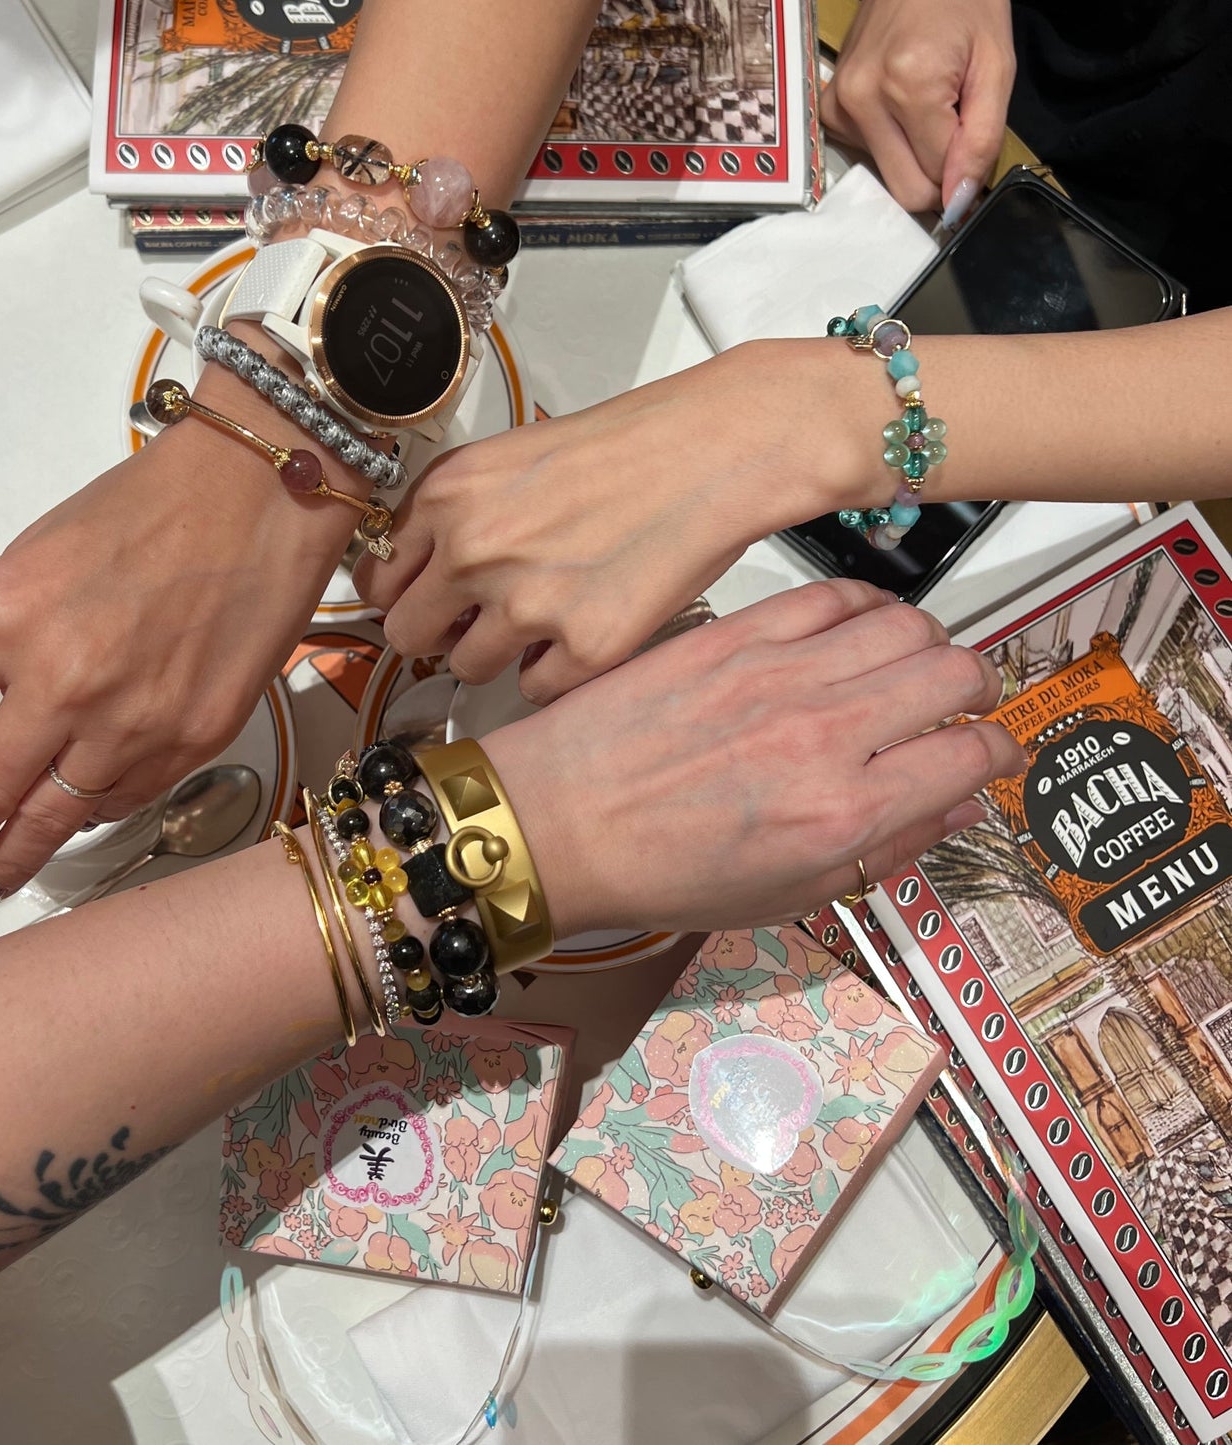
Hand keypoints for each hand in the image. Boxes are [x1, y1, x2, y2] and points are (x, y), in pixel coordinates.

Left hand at [0, 400, 354, 903]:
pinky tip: (80, 818)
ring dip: (19, 854)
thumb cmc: (154, 508)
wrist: (261, 498)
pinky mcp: (195, 739)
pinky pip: (127, 799)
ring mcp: (135, 719)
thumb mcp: (33, 559)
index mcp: (5, 618)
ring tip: (0, 873)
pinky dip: (95, 814)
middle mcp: (64, 680)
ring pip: (57, 818)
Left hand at [355, 340, 866, 704]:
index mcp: (448, 496)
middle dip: (439, 632)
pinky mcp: (582, 648)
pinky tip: (585, 627)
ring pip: (468, 668)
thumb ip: (457, 513)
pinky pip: (534, 690)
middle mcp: (472, 551)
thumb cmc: (627, 448)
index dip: (404, 591)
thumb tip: (425, 575)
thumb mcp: (513, 459)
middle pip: (408, 635)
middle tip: (479, 619)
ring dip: (498, 653)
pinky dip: (554, 671)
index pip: (377, 576)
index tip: (424, 597)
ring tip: (547, 614)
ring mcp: (525, 606)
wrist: (714, 451)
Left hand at [486, 580, 1022, 934]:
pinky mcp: (734, 633)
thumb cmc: (658, 871)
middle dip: (977, 691)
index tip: (990, 755)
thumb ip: (884, 851)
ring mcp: (777, 674)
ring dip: (928, 645)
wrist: (558, 822)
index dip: (997, 754)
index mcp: (841, 814)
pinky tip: (858, 631)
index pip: (970, 755)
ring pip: (905, 624)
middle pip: (954, 673)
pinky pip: (832, 594)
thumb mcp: (786, 898)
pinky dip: (866, 607)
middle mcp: (822, 735)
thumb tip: (955, 809)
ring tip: (911, 667)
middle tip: (962, 706)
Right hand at [820, 0, 1015, 215]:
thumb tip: (958, 202)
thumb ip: (981, 139)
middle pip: (903, 190)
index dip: (961, 168)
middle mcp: (862, 101)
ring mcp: (839, 106)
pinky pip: (866, 155)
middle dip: (935, 173)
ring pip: (885, 176)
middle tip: (953, 130)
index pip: (935, 178)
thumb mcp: (996, 65)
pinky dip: (890, 141)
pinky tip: (900, 103)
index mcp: (908, 86)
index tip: (972, 140)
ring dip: (912, 154)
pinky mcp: (828, 110)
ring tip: (927, 105)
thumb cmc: (965, 2)